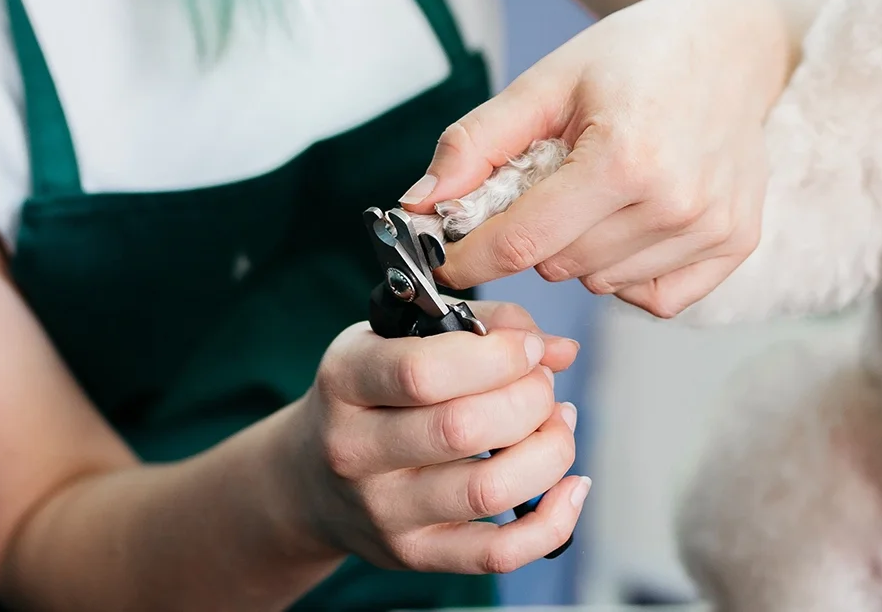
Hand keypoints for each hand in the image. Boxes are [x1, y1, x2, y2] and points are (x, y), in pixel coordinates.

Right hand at [280, 302, 587, 574]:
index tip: (529, 349)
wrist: (310, 479)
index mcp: (346, 381)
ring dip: (549, 452)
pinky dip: (552, 522)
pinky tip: (571, 486)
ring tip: (557, 424)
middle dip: (529, 399)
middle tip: (542, 384)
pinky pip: (497, 553)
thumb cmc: (372, 395)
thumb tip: (558, 350)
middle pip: (462, 429)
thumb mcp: (399, 339)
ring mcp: (384, 511)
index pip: (423, 373)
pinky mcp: (415, 554)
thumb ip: (481, 326)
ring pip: (488, 491)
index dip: (495, 357)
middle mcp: (355, 450)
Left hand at [412, 0, 794, 316]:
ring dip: (582, 250)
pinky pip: (654, 297)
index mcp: (623, 156)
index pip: (523, 241)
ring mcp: (712, 227)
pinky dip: (629, 272)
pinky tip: (632, 221)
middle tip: (547, 184)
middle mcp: (674, 201)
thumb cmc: (635, 55)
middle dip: (535, 235)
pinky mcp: (737, 243)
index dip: (472, 256)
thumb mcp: (547, 81)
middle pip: (560, 264)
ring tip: (599, 191)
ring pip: (602, 282)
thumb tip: (418, 204)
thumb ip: (477, 142)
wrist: (731, 43)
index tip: (447, 256)